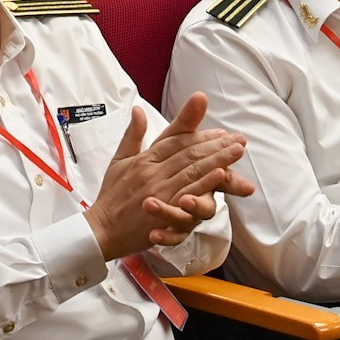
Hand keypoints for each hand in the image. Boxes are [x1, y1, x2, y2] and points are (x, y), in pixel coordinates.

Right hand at [84, 96, 253, 259]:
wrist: (100, 230)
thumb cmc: (111, 196)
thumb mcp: (118, 161)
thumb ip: (132, 135)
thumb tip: (138, 109)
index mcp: (144, 158)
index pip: (177, 141)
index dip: (200, 135)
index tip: (220, 132)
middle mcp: (153, 171)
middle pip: (189, 153)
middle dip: (216, 145)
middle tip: (239, 138)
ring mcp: (158, 190)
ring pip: (192, 170)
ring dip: (218, 159)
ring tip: (237, 151)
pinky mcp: (162, 210)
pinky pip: (187, 194)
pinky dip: (205, 183)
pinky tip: (221, 175)